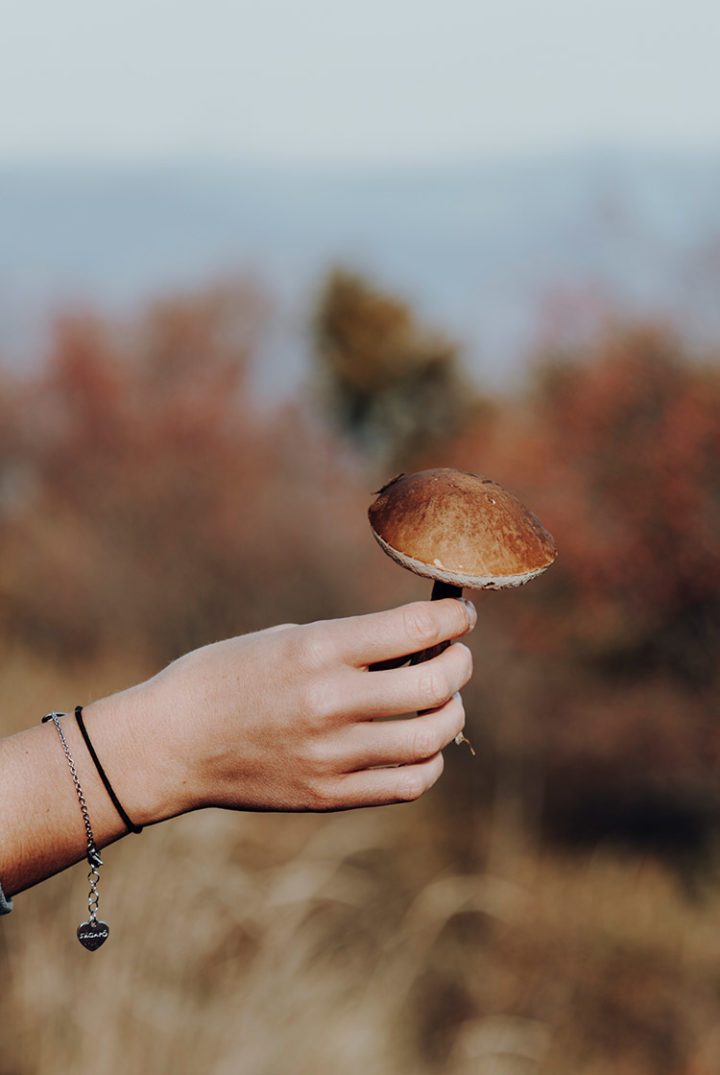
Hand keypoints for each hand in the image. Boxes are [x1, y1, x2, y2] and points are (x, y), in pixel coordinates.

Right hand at [141, 598, 475, 815]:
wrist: (171, 744)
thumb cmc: (225, 677)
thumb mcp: (286, 641)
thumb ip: (351, 646)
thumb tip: (417, 645)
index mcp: (316, 651)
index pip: (415, 629)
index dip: (453, 618)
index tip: (460, 614)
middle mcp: (329, 702)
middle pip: (436, 684)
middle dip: (460, 663)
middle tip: (455, 655)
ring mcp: (331, 755)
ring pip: (431, 737)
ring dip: (451, 712)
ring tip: (442, 700)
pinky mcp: (328, 795)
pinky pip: (407, 783)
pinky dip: (428, 761)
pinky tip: (419, 745)